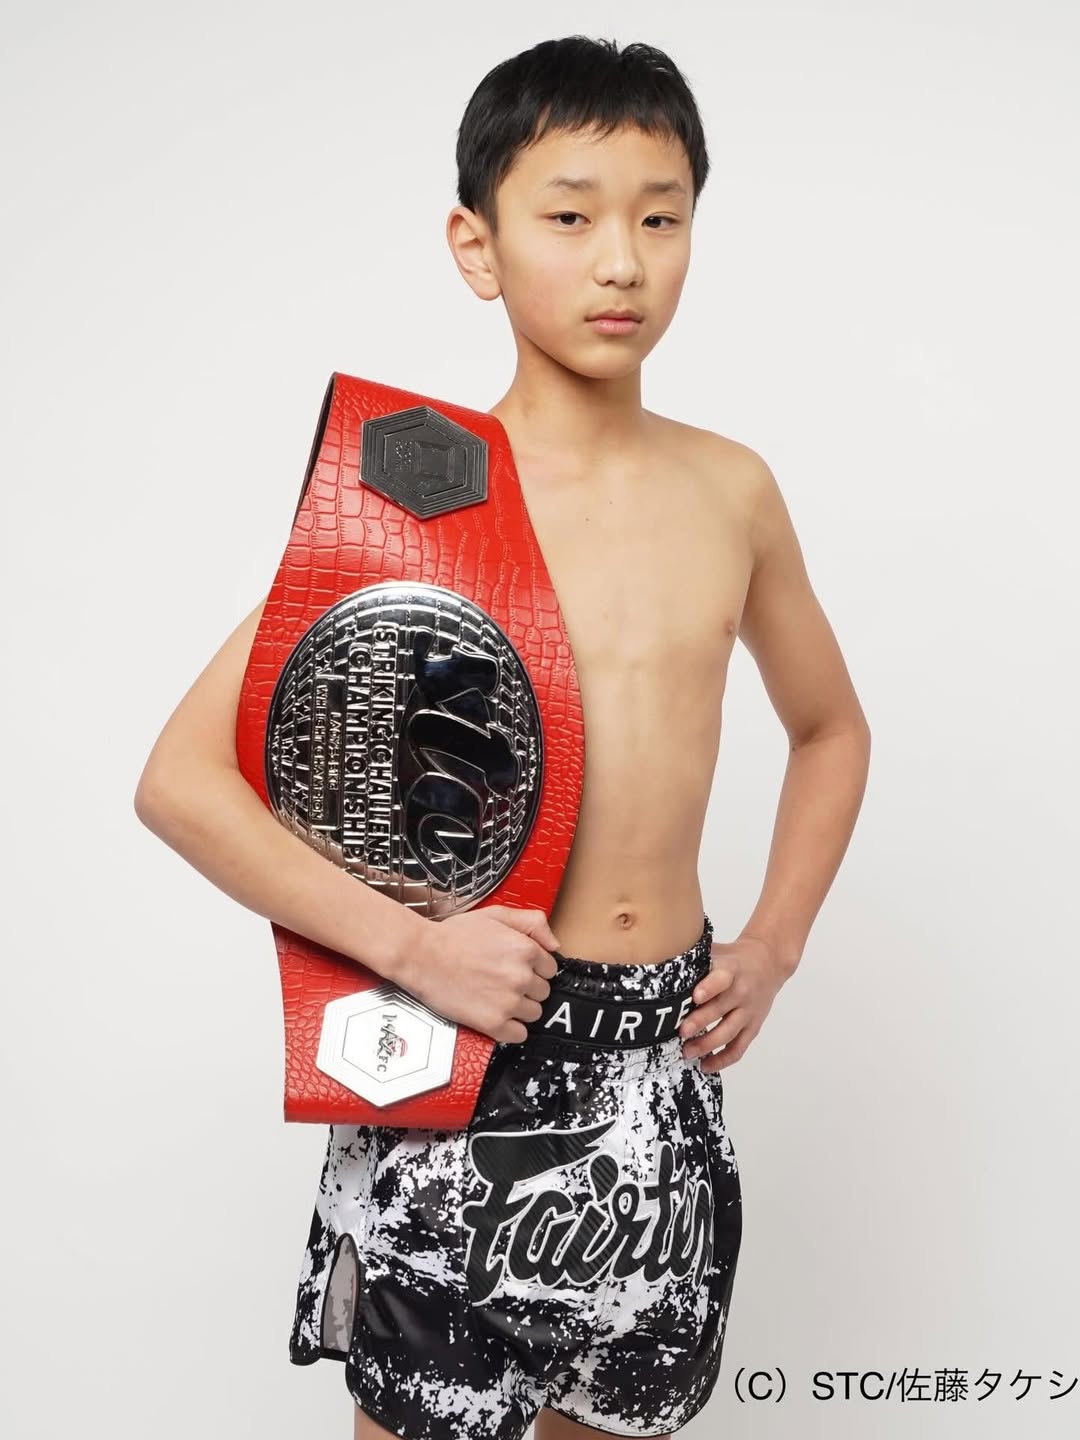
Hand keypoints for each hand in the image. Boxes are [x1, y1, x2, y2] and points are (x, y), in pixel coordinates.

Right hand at [400, 904, 560, 1044]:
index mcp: (526, 949)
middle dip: (527, 989)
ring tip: (497, 998)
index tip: (519, 970)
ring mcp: (509, 1002)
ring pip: (534, 1014)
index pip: (550, 969)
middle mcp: (521, 976)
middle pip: (543, 993)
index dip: (534, 969)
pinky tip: (495, 1016)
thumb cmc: (453, 936)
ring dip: (520, 1009)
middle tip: (503, 982)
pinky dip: (510, 1029)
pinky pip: (519, 1035)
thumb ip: (532, 923)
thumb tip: (555, 944)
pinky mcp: (493, 1023)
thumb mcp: (496, 915)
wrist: (421, 955)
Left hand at [679, 934, 790, 1071]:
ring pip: (729, 1033)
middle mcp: (741, 992)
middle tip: (680, 1032)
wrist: (768, 962)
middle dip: (699, 1022)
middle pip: (721, 1009)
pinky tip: (705, 1065)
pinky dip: (723, 1060)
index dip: (709, 988)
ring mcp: (748, 1012)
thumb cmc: (732, 959)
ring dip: (707, 1045)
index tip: (694, 997)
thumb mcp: (716, 952)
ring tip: (687, 1052)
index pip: (721, 979)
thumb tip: (658, 959)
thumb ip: (694, 959)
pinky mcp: (753, 1027)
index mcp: (731, 971)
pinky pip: (739, 1048)